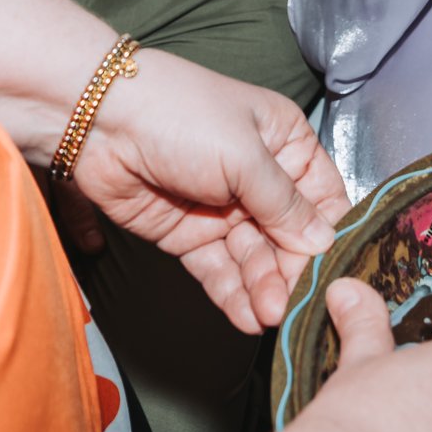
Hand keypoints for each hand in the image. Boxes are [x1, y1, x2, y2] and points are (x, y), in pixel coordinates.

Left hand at [71, 49, 348, 332]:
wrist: (98, 121)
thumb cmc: (182, 116)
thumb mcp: (246, 156)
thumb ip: (284, 205)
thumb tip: (323, 243)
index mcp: (286, 144)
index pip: (321, 199)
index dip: (327, 238)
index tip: (333, 275)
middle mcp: (259, 179)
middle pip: (288, 237)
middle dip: (291, 271)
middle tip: (292, 304)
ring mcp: (223, 209)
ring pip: (254, 259)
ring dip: (263, 288)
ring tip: (269, 314)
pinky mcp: (188, 236)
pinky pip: (218, 270)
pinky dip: (233, 294)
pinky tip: (247, 315)